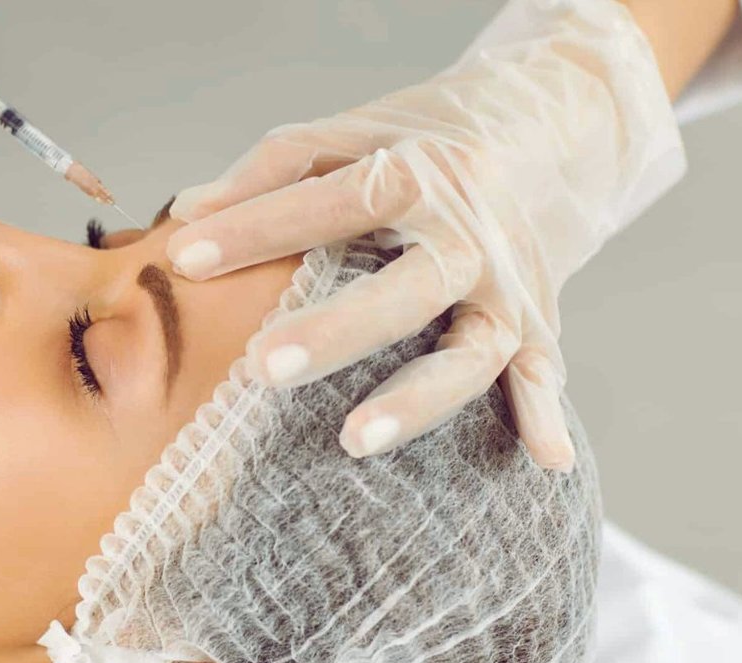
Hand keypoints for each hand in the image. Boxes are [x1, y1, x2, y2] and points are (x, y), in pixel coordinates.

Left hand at [165, 0, 683, 469]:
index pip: (335, 201)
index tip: (185, 257)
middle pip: (408, 289)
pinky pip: (541, 375)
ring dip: (418, 400)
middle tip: (262, 367)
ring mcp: (510, 286)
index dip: (259, 226)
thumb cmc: (428, 139)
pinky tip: (546, 459)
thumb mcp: (355, 130)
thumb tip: (187, 212)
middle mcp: (471, 235)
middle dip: (337, 332)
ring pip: (472, 351)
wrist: (556, 123)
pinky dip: (545, 416)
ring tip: (353, 438)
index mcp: (421, 173)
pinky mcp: (537, 322)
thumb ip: (274, 168)